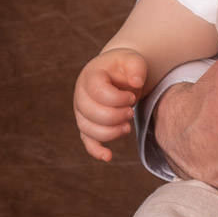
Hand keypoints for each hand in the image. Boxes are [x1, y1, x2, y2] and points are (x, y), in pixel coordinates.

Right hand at [75, 48, 147, 162]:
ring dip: (112, 132)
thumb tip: (137, 82)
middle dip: (116, 116)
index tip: (132, 97)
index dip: (118, 99)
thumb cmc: (124, 67)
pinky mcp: (87, 125)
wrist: (118, 74)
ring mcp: (82, 112)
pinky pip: (87, 141)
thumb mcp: (132, 60)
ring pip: (89, 129)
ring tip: (127, 126)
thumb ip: (136, 67)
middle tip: (131, 112)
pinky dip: (96, 150)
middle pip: (92, 113)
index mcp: (90, 77)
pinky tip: (108, 156)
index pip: (98, 93)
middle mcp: (81, 95)